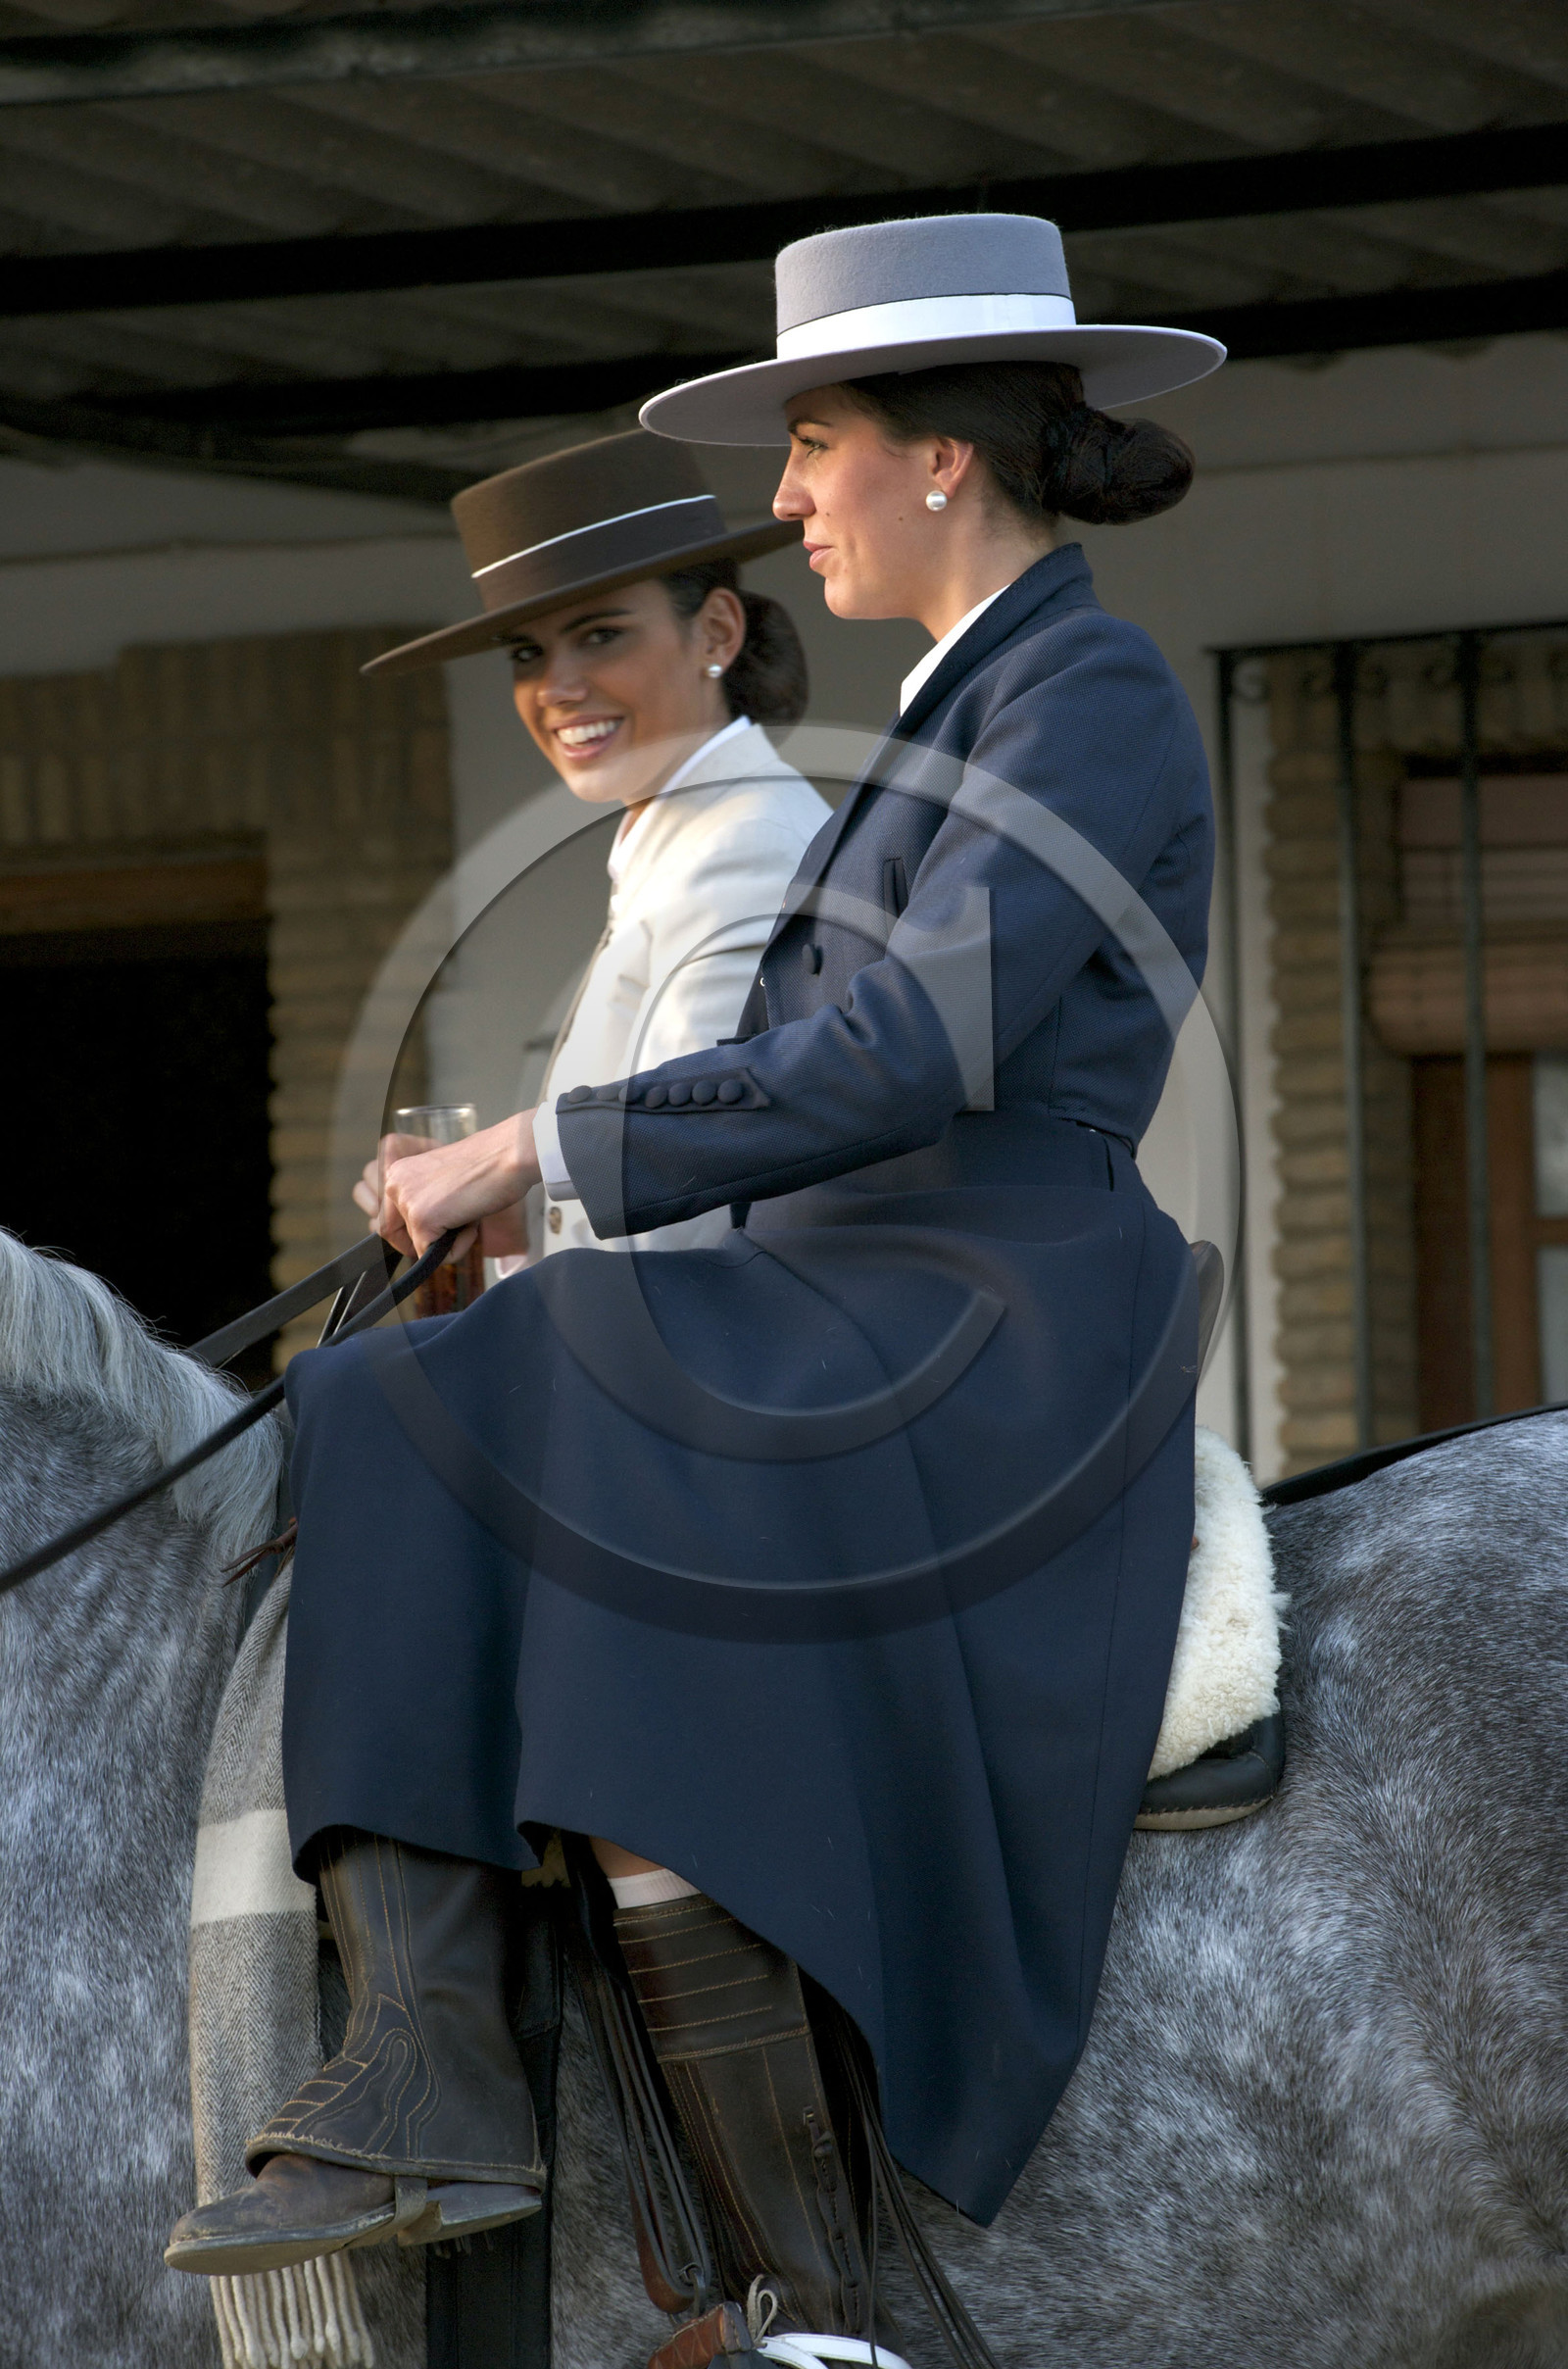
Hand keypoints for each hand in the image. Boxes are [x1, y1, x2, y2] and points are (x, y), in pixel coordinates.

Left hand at [352, 1112, 541, 1260]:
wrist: (510, 1154)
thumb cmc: (488, 1167)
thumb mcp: (442, 1184)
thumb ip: (425, 1203)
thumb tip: (417, 1240)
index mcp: (398, 1172)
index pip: (389, 1219)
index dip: (413, 1234)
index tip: (441, 1229)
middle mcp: (394, 1183)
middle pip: (394, 1235)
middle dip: (427, 1240)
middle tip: (459, 1222)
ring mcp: (407, 1200)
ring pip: (416, 1246)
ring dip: (446, 1242)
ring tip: (469, 1215)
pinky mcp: (422, 1218)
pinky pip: (433, 1255)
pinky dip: (457, 1249)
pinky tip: (472, 1222)